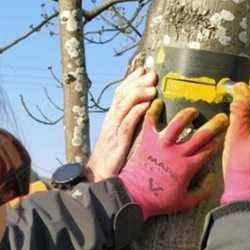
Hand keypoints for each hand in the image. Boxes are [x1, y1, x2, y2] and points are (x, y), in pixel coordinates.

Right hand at [86, 67, 157, 181]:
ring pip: (123, 106)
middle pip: (122, 95)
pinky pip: (126, 125)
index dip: (132, 79)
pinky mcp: (117, 144)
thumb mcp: (121, 140)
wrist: (97, 179)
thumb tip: (144, 114)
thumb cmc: (112, 162)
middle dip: (137, 81)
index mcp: (112, 120)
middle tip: (152, 73)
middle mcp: (111, 122)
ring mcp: (113, 132)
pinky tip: (147, 105)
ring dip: (139, 94)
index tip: (144, 69)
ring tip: (152, 87)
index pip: (120, 93)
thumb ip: (130, 126)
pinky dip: (136, 113)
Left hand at [118, 100, 227, 219]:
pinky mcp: (146, 141)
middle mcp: (177, 153)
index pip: (209, 150)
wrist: (133, 197)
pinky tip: (158, 102)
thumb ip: (203, 191)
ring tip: (193, 110)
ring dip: (187, 115)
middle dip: (214, 125)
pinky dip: (153, 111)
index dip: (219, 141)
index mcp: (188, 167)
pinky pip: (150, 122)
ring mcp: (161, 145)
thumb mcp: (185, 202)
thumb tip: (213, 177)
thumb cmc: (159, 201)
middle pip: (200, 135)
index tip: (225, 134)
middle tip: (222, 117)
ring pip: (178, 124)